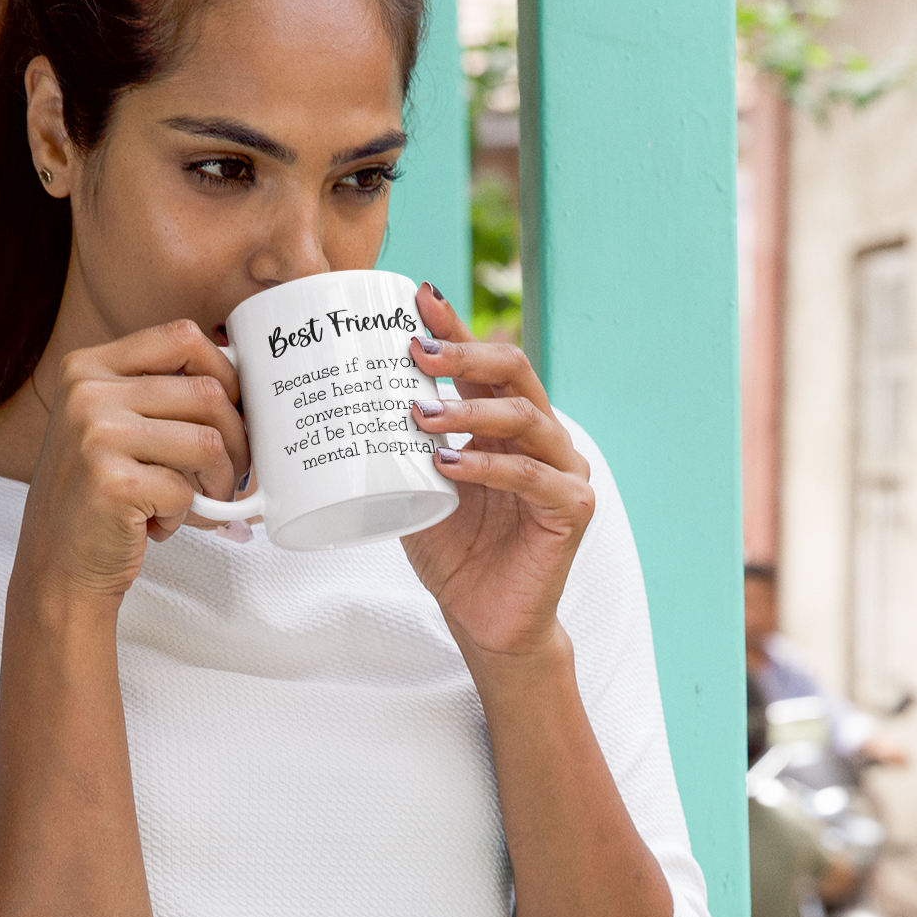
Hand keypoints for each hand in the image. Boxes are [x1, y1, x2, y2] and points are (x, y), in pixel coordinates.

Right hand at [15, 320, 248, 609]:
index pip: (182, 337)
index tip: (235, 406)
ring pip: (208, 443)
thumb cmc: (98, 496)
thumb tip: (245, 380)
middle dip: (237, 440)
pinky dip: (188, 514)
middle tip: (232, 472)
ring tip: (201, 501)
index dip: (225, 371)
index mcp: (88, 367)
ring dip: (220, 482)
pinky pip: (188, 490)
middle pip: (207, 393)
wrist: (55, 566)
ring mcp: (95, 435)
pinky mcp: (112, 483)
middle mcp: (87, 393)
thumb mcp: (111, 425)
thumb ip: (159, 394)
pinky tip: (159, 522)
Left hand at [400, 285, 594, 661]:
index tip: (417, 296)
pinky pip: (534, 476)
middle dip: (464, 351)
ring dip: (471, 408)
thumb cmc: (452, 551)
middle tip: (416, 349)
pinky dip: (491, 466)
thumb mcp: (414, 486)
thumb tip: (343, 402)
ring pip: (525, 416)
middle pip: (513, 370)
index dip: (453, 326)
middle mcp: (539, 435)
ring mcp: (562, 469)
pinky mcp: (573, 508)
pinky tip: (451, 465)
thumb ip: (398, 446)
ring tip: (422, 413)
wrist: (484, 620)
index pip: (482, 361)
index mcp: (503, 423)